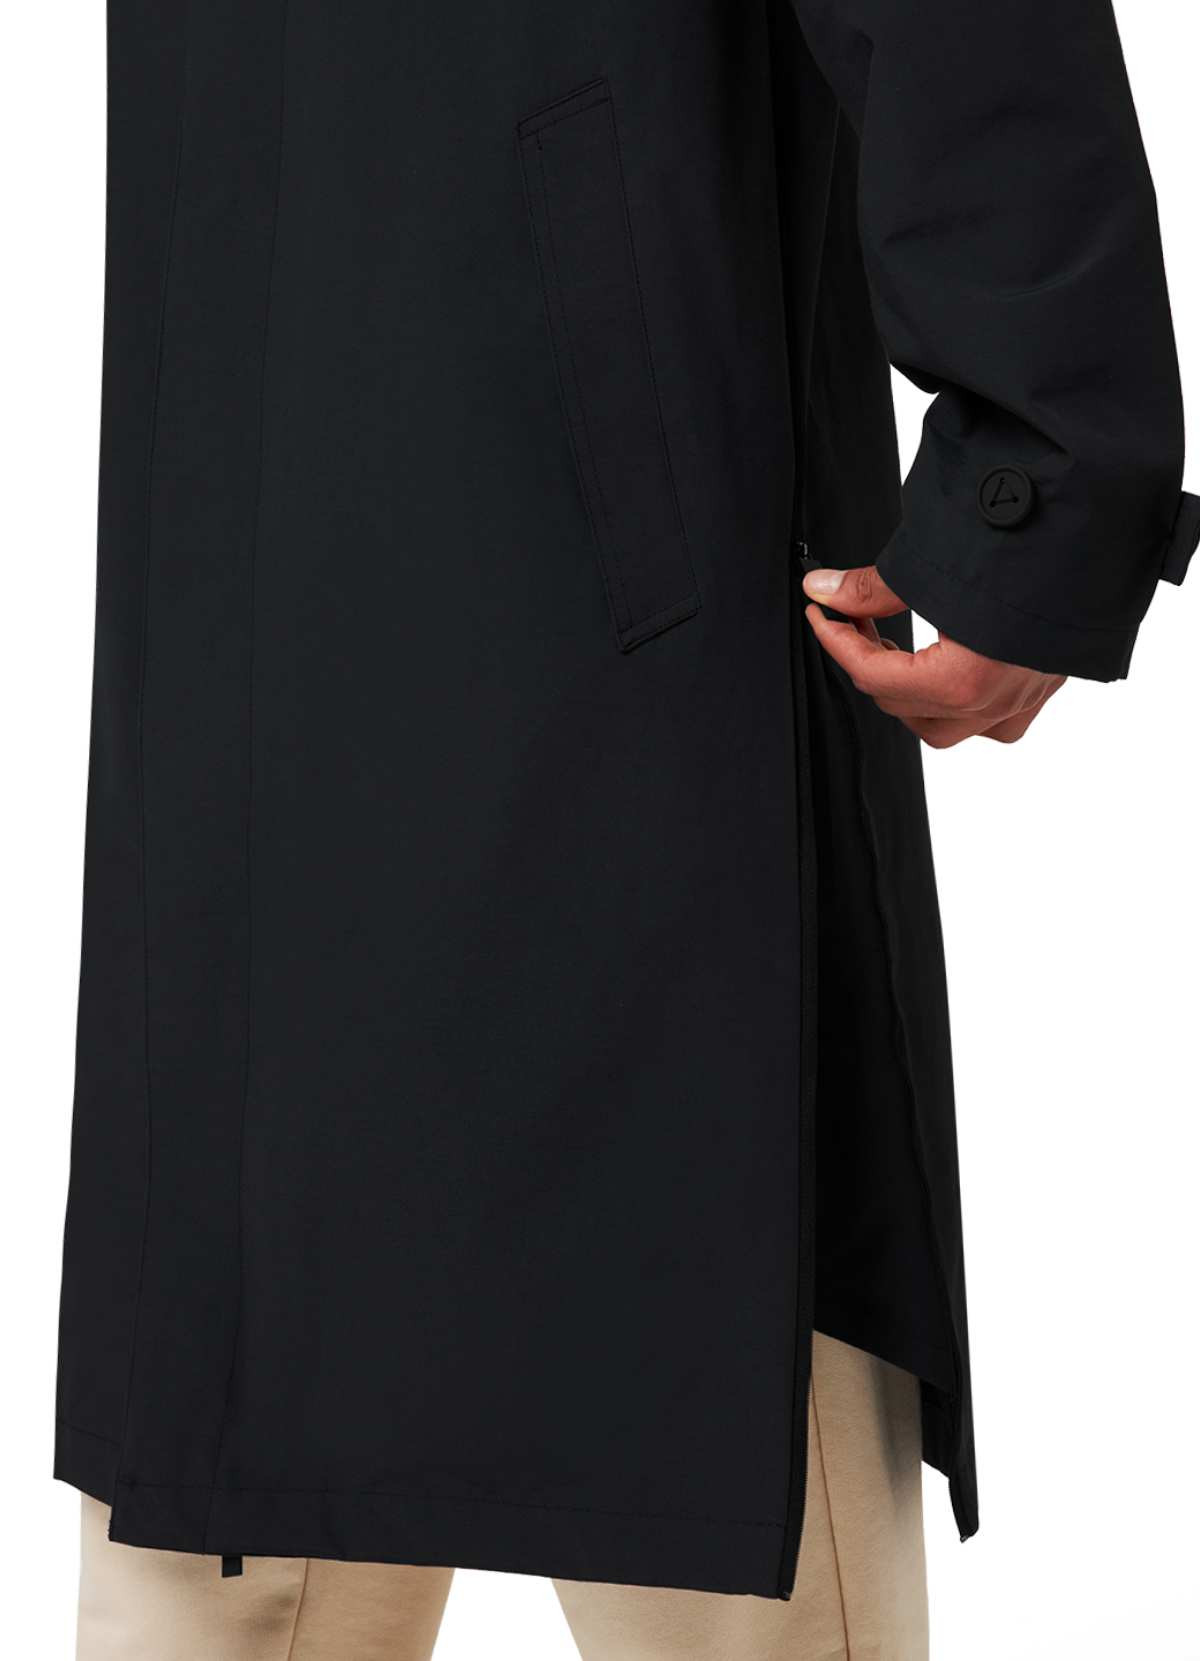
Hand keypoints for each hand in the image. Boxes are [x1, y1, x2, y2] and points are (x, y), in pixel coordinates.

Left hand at [802, 565, 1065, 748]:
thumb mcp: (933, 563)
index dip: (836, 641)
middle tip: (855, 620)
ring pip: (945, 729)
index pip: (874, 676)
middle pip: (902, 706)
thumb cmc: (1026, 541)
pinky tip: (947, 669)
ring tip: (894, 648)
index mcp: (965, 680)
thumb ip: (872, 587)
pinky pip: (993, 722)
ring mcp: (1024, 699)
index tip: (821, 613)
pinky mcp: (1044, 685)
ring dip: (909, 696)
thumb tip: (823, 588)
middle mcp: (995, 701)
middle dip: (868, 664)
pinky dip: (959, 706)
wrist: (1100, 525)